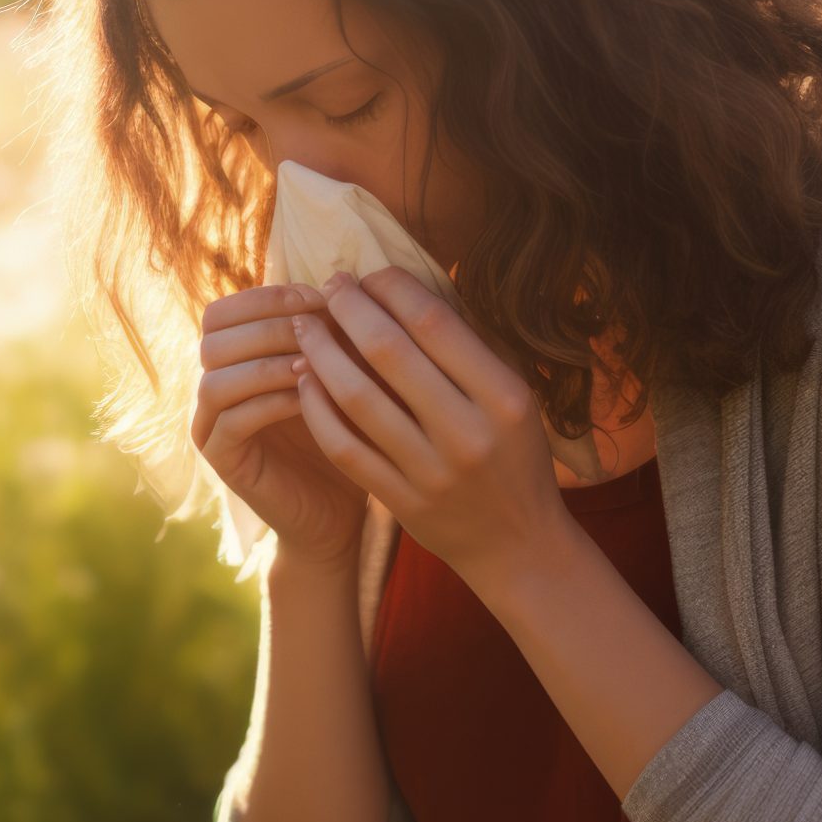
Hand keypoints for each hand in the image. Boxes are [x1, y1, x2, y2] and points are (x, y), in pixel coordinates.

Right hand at [191, 282, 368, 569]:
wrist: (337, 513)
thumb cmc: (345, 437)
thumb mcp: (341, 377)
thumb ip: (332, 337)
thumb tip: (351, 286)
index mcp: (234, 360)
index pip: (224, 310)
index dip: (269, 296)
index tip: (323, 297)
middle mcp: (212, 387)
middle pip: (212, 335)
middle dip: (270, 324)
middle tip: (319, 328)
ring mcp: (210, 425)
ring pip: (215, 377)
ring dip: (268, 363)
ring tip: (316, 363)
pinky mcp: (221, 460)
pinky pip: (232, 420)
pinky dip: (270, 402)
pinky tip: (310, 398)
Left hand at [289, 264, 572, 595]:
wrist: (518, 546)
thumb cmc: (513, 457)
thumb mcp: (513, 399)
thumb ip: (468, 351)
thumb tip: (406, 289)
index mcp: (504, 396)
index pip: (434, 322)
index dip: (392, 288)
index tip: (370, 274)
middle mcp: (469, 433)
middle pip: (389, 352)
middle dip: (349, 308)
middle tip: (329, 286)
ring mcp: (431, 471)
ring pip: (357, 397)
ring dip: (321, 352)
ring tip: (304, 325)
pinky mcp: (400, 501)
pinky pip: (344, 446)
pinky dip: (317, 408)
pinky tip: (304, 379)